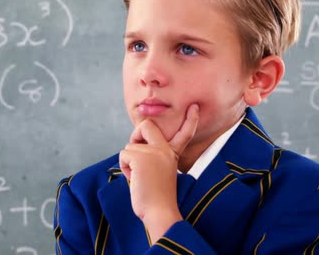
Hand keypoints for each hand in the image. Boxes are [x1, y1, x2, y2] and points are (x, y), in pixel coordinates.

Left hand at [119, 103, 198, 242]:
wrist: (160, 211)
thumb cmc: (157, 197)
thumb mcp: (160, 172)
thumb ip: (154, 158)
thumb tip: (136, 149)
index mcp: (173, 154)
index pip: (184, 134)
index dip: (190, 120)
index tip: (194, 107)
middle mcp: (165, 150)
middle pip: (146, 126)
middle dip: (136, 134)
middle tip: (135, 152)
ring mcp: (154, 153)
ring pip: (129, 146)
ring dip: (128, 162)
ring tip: (138, 177)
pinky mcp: (141, 158)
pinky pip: (124, 155)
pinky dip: (125, 168)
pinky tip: (134, 179)